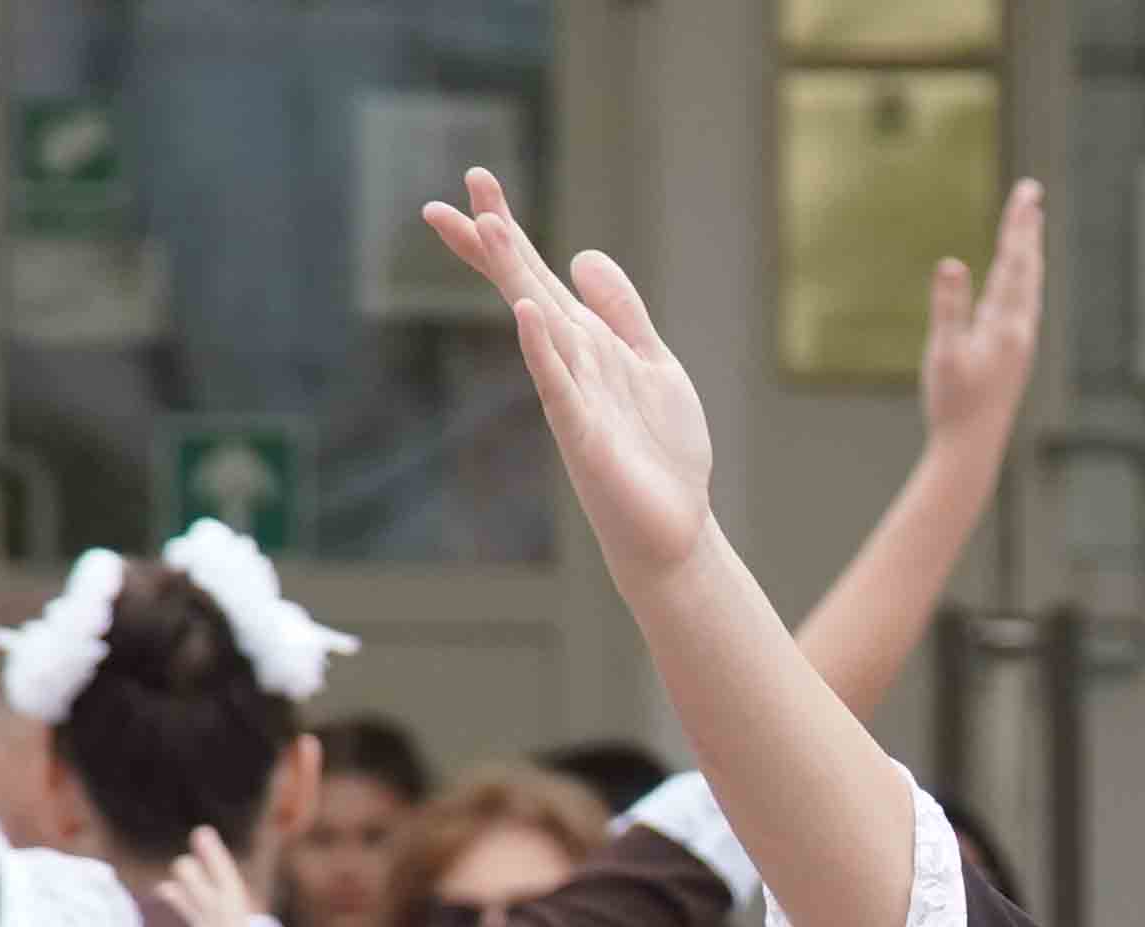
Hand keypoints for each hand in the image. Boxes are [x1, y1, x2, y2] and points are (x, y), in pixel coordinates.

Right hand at [422, 168, 715, 587]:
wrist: (675, 529)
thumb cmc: (660, 453)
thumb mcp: (652, 364)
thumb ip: (622, 313)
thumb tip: (582, 256)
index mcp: (586, 342)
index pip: (537, 275)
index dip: (507, 231)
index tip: (476, 180)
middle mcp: (571, 362)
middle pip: (527, 287)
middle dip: (499, 239)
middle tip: (469, 184)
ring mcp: (573, 397)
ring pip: (538, 326)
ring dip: (514, 278)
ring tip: (488, 227)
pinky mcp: (585, 436)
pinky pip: (559, 386)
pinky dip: (543, 351)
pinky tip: (528, 314)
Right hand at [922, 178, 1044, 460]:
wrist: (972, 449)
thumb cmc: (954, 403)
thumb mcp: (944, 353)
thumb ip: (948, 306)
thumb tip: (950, 264)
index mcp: (1006, 326)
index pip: (1014, 263)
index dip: (1018, 225)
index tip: (1028, 192)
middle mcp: (1020, 331)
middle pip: (1027, 269)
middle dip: (1027, 229)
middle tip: (1032, 193)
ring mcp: (1019, 344)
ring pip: (1028, 287)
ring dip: (1028, 253)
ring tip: (1030, 225)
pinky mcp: (1012, 356)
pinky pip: (1021, 305)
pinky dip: (1022, 281)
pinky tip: (1018, 279)